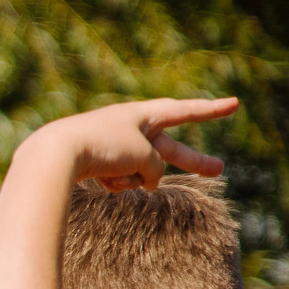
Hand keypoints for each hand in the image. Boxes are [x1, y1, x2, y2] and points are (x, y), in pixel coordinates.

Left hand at [26, 97, 234, 191]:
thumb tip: (148, 181)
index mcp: (142, 115)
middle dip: (192, 161)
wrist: (55, 155)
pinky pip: (118, 182)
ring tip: (112, 170)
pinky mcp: (97, 166)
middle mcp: (129, 129)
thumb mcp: (143, 155)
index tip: (234, 104)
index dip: (210, 110)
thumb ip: (155, 168)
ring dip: (131, 179)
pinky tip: (97, 178)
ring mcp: (113, 148)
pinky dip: (113, 185)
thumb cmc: (103, 146)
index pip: (184, 111)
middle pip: (168, 150)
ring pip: (140, 173)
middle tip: (218, 169)